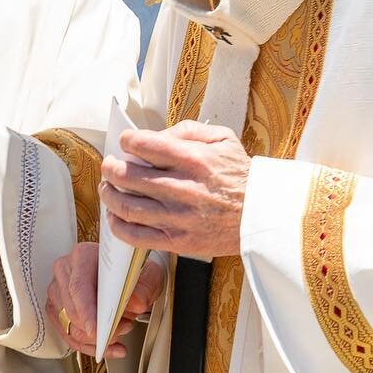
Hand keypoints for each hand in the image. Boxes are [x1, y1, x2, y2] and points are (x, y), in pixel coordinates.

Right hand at [48, 243, 166, 359]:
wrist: (126, 276)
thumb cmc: (131, 273)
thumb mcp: (147, 276)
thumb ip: (143, 289)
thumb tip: (135, 303)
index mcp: (82, 256)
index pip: (78, 287)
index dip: (86, 311)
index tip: (97, 330)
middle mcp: (65, 271)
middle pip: (71, 310)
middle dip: (97, 329)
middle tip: (122, 328)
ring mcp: (58, 290)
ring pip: (69, 326)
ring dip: (95, 338)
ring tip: (119, 333)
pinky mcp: (57, 309)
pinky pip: (69, 336)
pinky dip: (89, 347)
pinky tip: (109, 348)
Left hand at [100, 120, 250, 256]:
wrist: (264, 217)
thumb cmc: (241, 176)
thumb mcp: (222, 139)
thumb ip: (187, 130)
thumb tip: (156, 135)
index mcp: (193, 160)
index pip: (144, 145)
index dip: (127, 141)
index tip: (125, 142)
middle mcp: (183, 188)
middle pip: (128, 176)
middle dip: (111, 167)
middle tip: (109, 164)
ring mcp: (178, 217)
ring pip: (127, 206)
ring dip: (109, 194)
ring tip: (107, 187)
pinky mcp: (178, 241)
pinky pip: (136, 236)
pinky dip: (118, 225)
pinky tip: (115, 215)